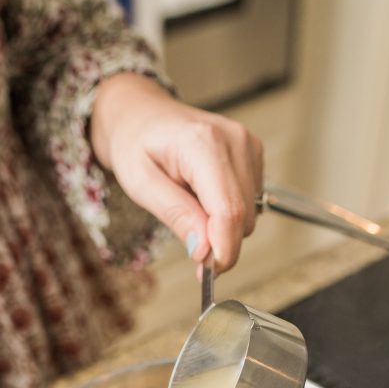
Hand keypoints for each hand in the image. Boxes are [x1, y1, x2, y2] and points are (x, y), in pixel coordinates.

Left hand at [90, 73, 262, 272]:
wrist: (141, 114)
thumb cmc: (135, 143)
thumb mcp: (140, 184)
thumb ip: (176, 215)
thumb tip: (204, 251)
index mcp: (203, 143)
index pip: (229, 210)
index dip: (222, 249)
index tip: (207, 272)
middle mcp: (234, 140)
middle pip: (243, 216)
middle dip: (218, 241)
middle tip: (187, 238)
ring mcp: (248, 144)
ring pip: (250, 213)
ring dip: (221, 224)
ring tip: (189, 201)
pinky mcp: (253, 152)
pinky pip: (250, 202)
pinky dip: (227, 210)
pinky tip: (203, 194)